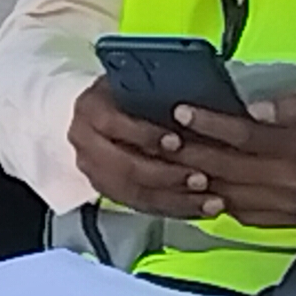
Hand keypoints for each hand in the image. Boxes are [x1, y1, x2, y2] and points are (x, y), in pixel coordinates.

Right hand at [69, 83, 220, 218]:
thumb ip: (159, 97)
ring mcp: (94, 171)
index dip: (145, 135)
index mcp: (90, 109)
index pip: (113, 124)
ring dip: (175, 199)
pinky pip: (143, 207)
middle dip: (165, 175)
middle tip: (202, 179)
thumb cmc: (135, 95)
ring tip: (211, 200)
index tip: (178, 141)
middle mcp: (84, 142)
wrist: (113, 114)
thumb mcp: (142, 86)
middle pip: (123, 167)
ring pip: (134, 193)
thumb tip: (193, 110)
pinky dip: (175, 209)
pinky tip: (203, 208)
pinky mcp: (109, 191)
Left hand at [164, 89, 295, 229]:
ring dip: (199, 181)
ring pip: (230, 197)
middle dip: (190, 152)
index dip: (208, 123)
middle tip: (160, 136)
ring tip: (172, 163)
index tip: (180, 111)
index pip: (242, 137)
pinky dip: (222, 203)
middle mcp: (289, 184)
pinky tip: (206, 189)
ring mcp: (289, 208)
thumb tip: (251, 110)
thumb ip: (291, 108)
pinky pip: (246, 216)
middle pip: (226, 170)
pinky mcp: (292, 223)